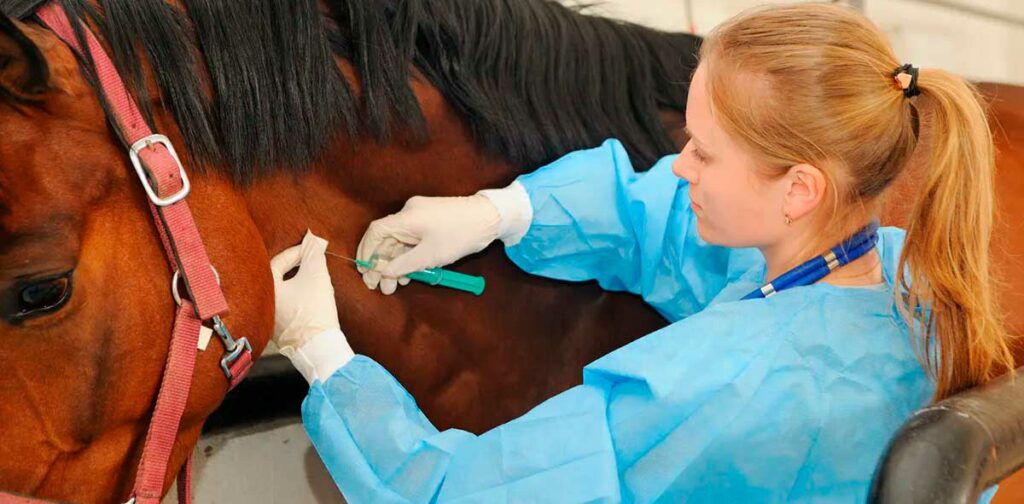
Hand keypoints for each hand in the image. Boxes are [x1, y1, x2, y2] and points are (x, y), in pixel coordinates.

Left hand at [269, 230, 340, 351]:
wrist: (320, 348)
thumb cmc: (315, 310)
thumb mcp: (317, 276)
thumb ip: (313, 254)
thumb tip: (313, 241)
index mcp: (264, 289)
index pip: (277, 262)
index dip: (296, 253)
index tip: (311, 251)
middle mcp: (260, 305)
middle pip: (275, 277)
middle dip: (294, 268)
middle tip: (309, 262)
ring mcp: (267, 320)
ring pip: (280, 294)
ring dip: (294, 284)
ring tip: (311, 280)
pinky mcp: (278, 332)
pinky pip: (283, 308)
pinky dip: (294, 299)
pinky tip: (308, 300)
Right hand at [357, 195, 501, 294]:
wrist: (490, 217)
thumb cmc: (460, 235)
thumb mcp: (430, 256)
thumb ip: (403, 265)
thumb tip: (383, 273)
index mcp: (406, 217)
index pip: (376, 232)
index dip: (367, 252)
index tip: (366, 272)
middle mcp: (409, 213)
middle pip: (386, 239)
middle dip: (381, 264)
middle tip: (381, 287)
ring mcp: (419, 215)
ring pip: (399, 241)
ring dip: (395, 263)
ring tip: (396, 285)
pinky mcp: (429, 220)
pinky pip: (411, 239)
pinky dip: (408, 256)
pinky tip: (409, 273)